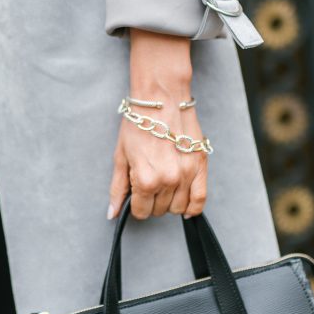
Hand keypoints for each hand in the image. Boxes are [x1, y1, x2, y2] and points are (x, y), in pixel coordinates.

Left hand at [107, 31, 207, 220]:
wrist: (162, 99)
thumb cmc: (139, 124)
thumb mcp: (120, 157)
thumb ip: (117, 189)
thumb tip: (113, 213)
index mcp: (145, 179)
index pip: (142, 212)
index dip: (136, 205)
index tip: (136, 194)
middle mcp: (168, 180)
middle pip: (159, 210)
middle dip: (152, 201)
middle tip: (149, 183)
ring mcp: (186, 175)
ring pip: (178, 208)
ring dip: (169, 202)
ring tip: (164, 185)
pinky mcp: (200, 166)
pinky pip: (200, 200)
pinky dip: (192, 207)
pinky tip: (183, 204)